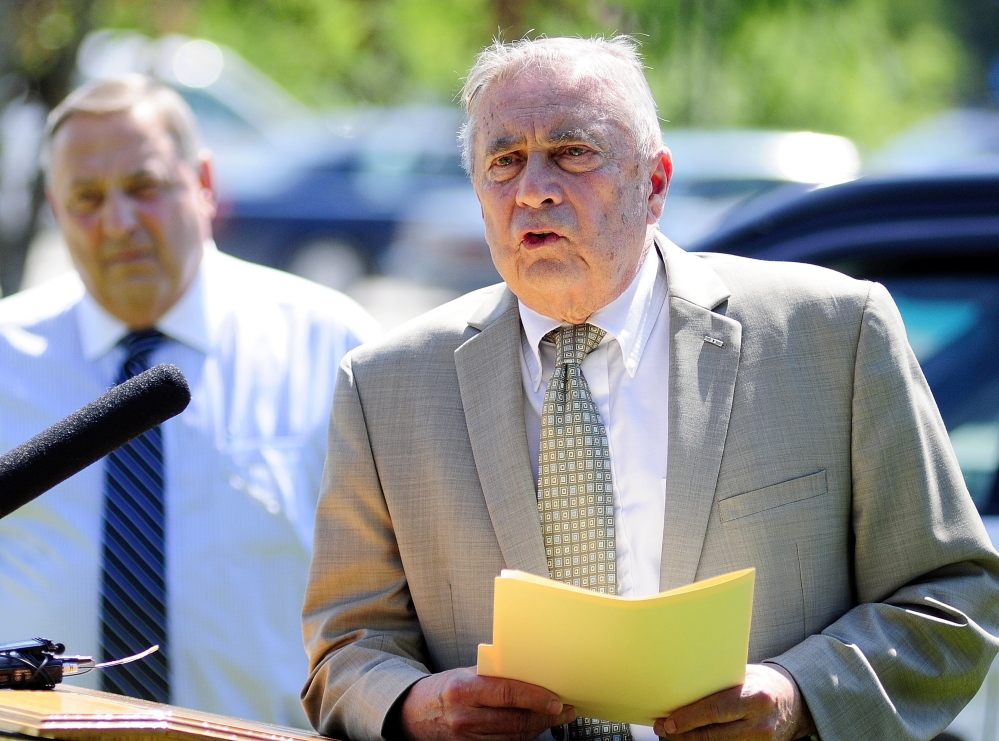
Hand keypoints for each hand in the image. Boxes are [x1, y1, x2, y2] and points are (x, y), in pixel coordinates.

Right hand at [399, 667, 576, 740]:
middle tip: (565, 708)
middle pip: (516, 720)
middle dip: (546, 715)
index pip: (508, 694)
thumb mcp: (466, 673)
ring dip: (540, 727)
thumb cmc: (445, 688)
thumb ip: (496, 675)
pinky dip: (524, 736)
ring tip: (556, 717)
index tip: (556, 700)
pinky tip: (535, 726)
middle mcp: (465, 717)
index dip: (536, 698)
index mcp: (463, 690)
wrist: (415, 713)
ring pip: (515, 736)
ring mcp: (468, 738)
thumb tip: (532, 675)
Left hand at [653, 664, 814, 740]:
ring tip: (675, 734)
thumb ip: (720, 686)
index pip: (714, 711)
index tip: (669, 722)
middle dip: (685, 734)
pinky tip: (694, 738)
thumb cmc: (764, 684)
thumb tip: (683, 690)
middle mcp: (760, 723)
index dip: (688, 719)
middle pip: (713, 735)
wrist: (795, 702)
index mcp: (755, 697)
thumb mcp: (744, 677)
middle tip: (665, 729)